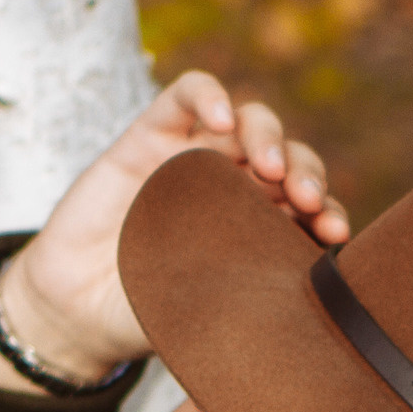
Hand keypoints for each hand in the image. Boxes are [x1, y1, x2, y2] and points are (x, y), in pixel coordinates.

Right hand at [0, 71, 349, 382]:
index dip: (328, 212)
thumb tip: (309, 314)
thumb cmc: (148, 315)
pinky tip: (222, 117)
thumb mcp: (210, 315)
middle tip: (306, 202)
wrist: (78, 312)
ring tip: (270, 168)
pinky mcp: (149, 137)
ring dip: (269, 137)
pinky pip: (187, 96)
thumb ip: (252, 300)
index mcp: (261, 227)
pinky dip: (209, 95)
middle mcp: (235, 188)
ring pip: (248, 122)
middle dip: (305, 173)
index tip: (334, 235)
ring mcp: (194, 158)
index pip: (311, 205)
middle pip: (288, 159)